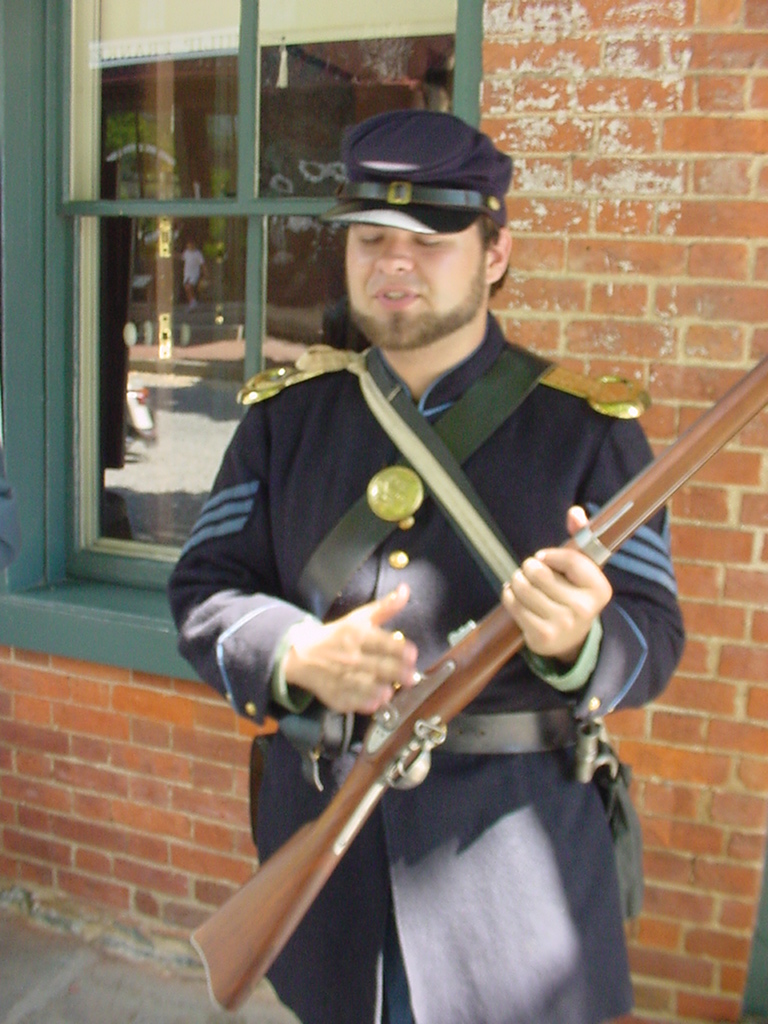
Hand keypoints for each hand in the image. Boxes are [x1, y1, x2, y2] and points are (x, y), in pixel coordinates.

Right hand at [282, 584, 418, 714]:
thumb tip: (406, 590)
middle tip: (411, 677)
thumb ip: (385, 607)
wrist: (302, 655)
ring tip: (391, 692)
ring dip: (379, 690)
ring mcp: (341, 678)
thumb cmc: (337, 635)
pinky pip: (351, 702)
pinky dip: (362, 704)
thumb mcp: (359, 617)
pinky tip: (374, 703)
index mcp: (356, 635)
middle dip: (396, 673)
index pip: (380, 642)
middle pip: (377, 666)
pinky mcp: (335, 695)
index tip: (412, 653)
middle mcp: (350, 656)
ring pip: (364, 686)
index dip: (398, 648)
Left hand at [501, 507, 611, 663]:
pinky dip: (508, 595)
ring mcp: (563, 624)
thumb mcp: (583, 569)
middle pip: (540, 573)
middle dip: (528, 567)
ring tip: (521, 582)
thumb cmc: (572, 595)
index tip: (543, 557)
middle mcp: (584, 609)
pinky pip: (514, 604)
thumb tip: (575, 512)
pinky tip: (514, 595)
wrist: (571, 641)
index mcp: (600, 589)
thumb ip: (581, 537)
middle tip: (530, 571)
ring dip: (516, 580)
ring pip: (523, 588)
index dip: (551, 555)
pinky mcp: (542, 636)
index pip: (571, 560)